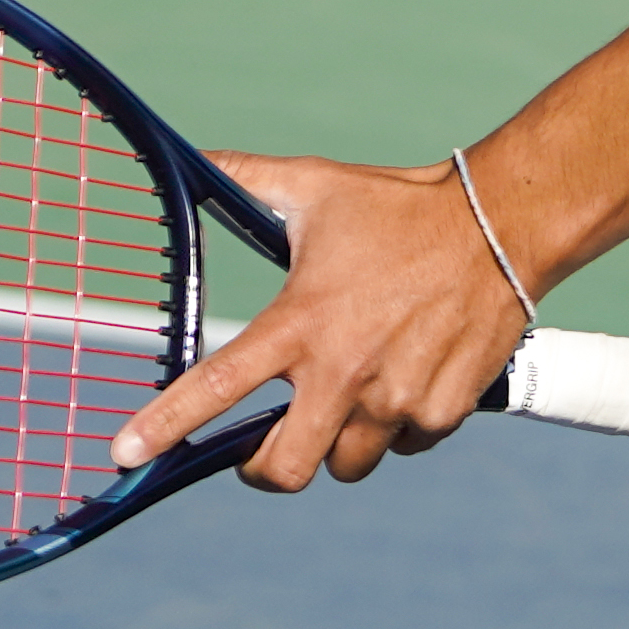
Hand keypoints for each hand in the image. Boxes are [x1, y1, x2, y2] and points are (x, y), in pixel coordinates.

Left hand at [109, 152, 530, 494]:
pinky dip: (397, 427)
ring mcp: (395, 399)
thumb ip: (247, 179)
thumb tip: (197, 159)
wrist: (503, 222)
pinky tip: (405, 378)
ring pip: (346, 463)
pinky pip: (403, 447)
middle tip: (265, 445)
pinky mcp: (441, 412)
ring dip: (339, 443)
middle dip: (262, 469)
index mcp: (300, 322)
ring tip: (353, 393)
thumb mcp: (316, 187)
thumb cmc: (400, 205)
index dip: (164, 426)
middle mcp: (343, 371)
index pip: (216, 387)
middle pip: (281, 469)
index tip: (125, 455)